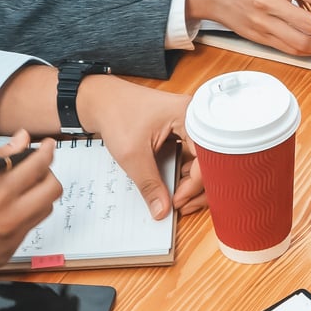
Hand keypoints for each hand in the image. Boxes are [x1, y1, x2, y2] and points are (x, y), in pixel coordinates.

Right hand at [0, 131, 63, 276]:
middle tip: (34, 167)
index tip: (48, 145)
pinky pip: (26, 230)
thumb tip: (22, 140)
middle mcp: (10, 218)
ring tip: (17, 188)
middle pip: (53, 190)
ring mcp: (10, 239)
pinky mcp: (5, 254)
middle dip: (47, 173)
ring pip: (43, 211)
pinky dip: (21, 216)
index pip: (40, 166)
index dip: (47, 151)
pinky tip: (0, 211)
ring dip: (37, 195)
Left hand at [75, 75, 206, 217]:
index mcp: (190, 116)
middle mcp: (196, 119)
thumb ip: (149, 184)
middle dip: (196, 188)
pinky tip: (174, 185)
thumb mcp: (132, 154)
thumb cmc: (115, 113)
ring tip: (176, 198)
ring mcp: (190, 125)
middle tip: (180, 205)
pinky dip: (184, 174)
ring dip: (191, 183)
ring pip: (202, 162)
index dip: (194, 185)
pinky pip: (191, 157)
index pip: (206, 159)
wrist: (100, 99)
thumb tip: (162, 210)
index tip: (177, 201)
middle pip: (210, 162)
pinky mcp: (182, 132)